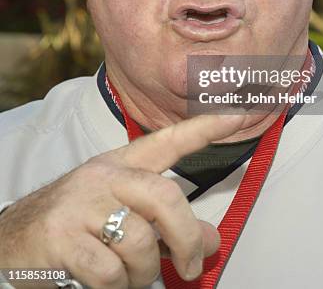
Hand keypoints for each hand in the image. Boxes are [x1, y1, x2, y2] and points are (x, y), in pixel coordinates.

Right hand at [0, 113, 244, 287]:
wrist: (13, 237)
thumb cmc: (79, 221)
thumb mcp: (122, 212)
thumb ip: (167, 223)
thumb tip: (211, 240)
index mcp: (120, 164)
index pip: (169, 140)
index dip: (205, 127)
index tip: (238, 113)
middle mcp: (104, 176)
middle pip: (164, 197)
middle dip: (185, 238)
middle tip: (191, 266)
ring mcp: (81, 205)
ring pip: (140, 242)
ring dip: (143, 272)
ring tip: (129, 274)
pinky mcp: (62, 239)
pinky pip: (110, 272)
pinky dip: (116, 286)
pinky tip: (104, 280)